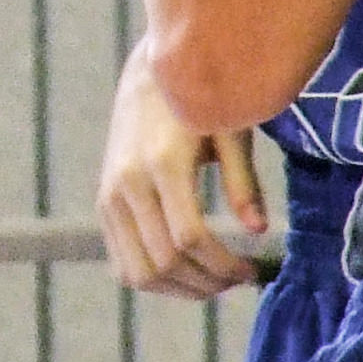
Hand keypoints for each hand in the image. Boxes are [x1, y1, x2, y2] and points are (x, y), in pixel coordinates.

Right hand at [95, 37, 261, 297]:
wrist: (151, 71)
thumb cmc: (201, 98)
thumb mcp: (230, 131)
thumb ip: (243, 182)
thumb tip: (258, 229)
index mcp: (162, 161)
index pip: (189, 236)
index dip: (223, 265)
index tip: (251, 271)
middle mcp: (128, 182)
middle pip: (163, 261)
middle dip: (205, 283)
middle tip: (236, 281)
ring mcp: (110, 195)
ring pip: (137, 272)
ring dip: (178, 289)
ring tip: (212, 283)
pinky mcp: (104, 202)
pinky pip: (122, 262)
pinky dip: (154, 280)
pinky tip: (186, 272)